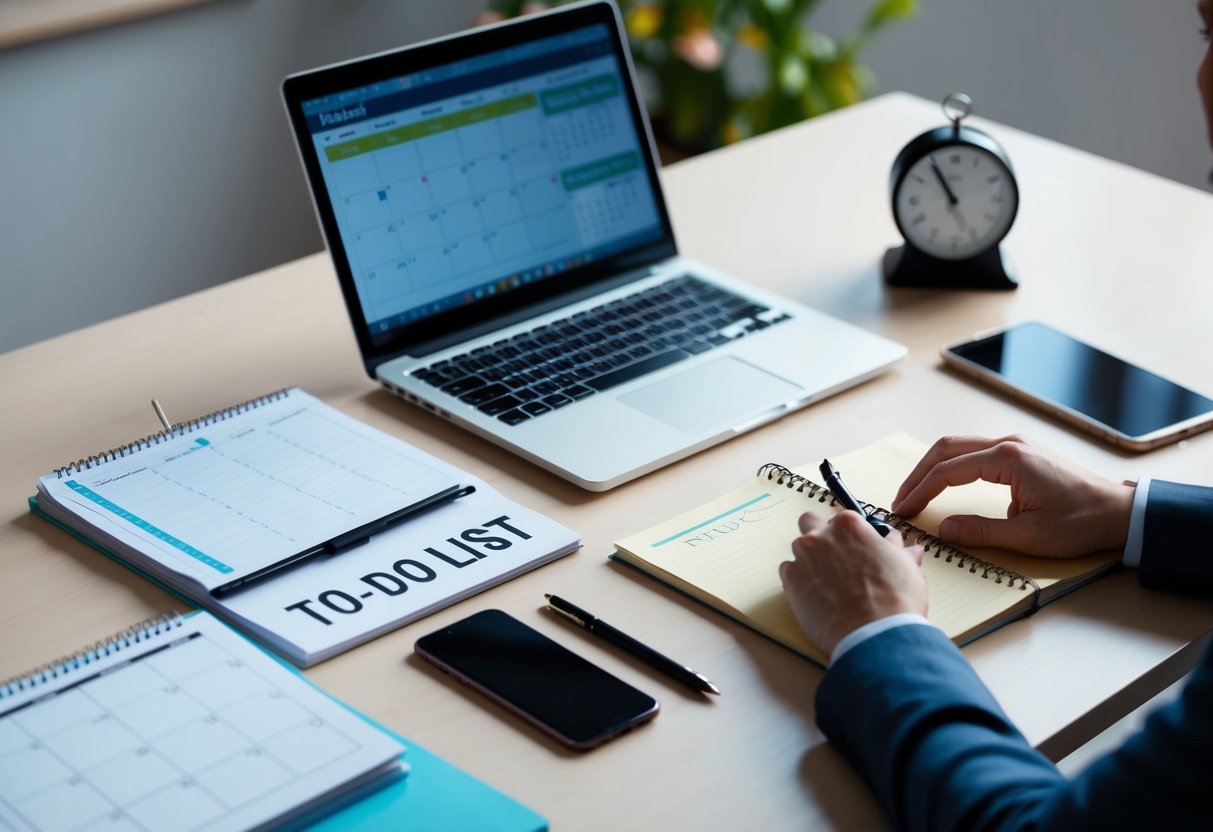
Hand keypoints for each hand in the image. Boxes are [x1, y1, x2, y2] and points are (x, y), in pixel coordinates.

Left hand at [780, 510, 926, 657]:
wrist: (874, 635)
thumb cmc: (894, 601)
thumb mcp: (906, 569)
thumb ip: (899, 552)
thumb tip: (909, 549)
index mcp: (849, 526)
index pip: (843, 519)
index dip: (850, 535)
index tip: (855, 548)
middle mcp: (821, 535)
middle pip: (810, 522)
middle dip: (819, 534)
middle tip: (834, 557)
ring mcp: (802, 557)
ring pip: (799, 550)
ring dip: (810, 560)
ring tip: (829, 585)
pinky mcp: (790, 581)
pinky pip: (789, 573)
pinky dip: (799, 581)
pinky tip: (817, 597)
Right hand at [891, 435, 1134, 557]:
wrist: (1120, 513)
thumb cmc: (1081, 522)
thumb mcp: (1029, 536)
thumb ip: (981, 532)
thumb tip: (944, 530)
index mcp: (1008, 459)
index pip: (948, 470)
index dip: (921, 491)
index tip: (904, 510)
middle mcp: (1008, 444)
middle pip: (946, 448)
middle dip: (918, 474)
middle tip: (901, 500)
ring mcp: (1015, 445)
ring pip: (958, 447)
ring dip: (932, 468)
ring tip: (916, 493)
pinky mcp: (1020, 453)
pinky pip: (974, 452)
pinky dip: (951, 466)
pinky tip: (943, 483)